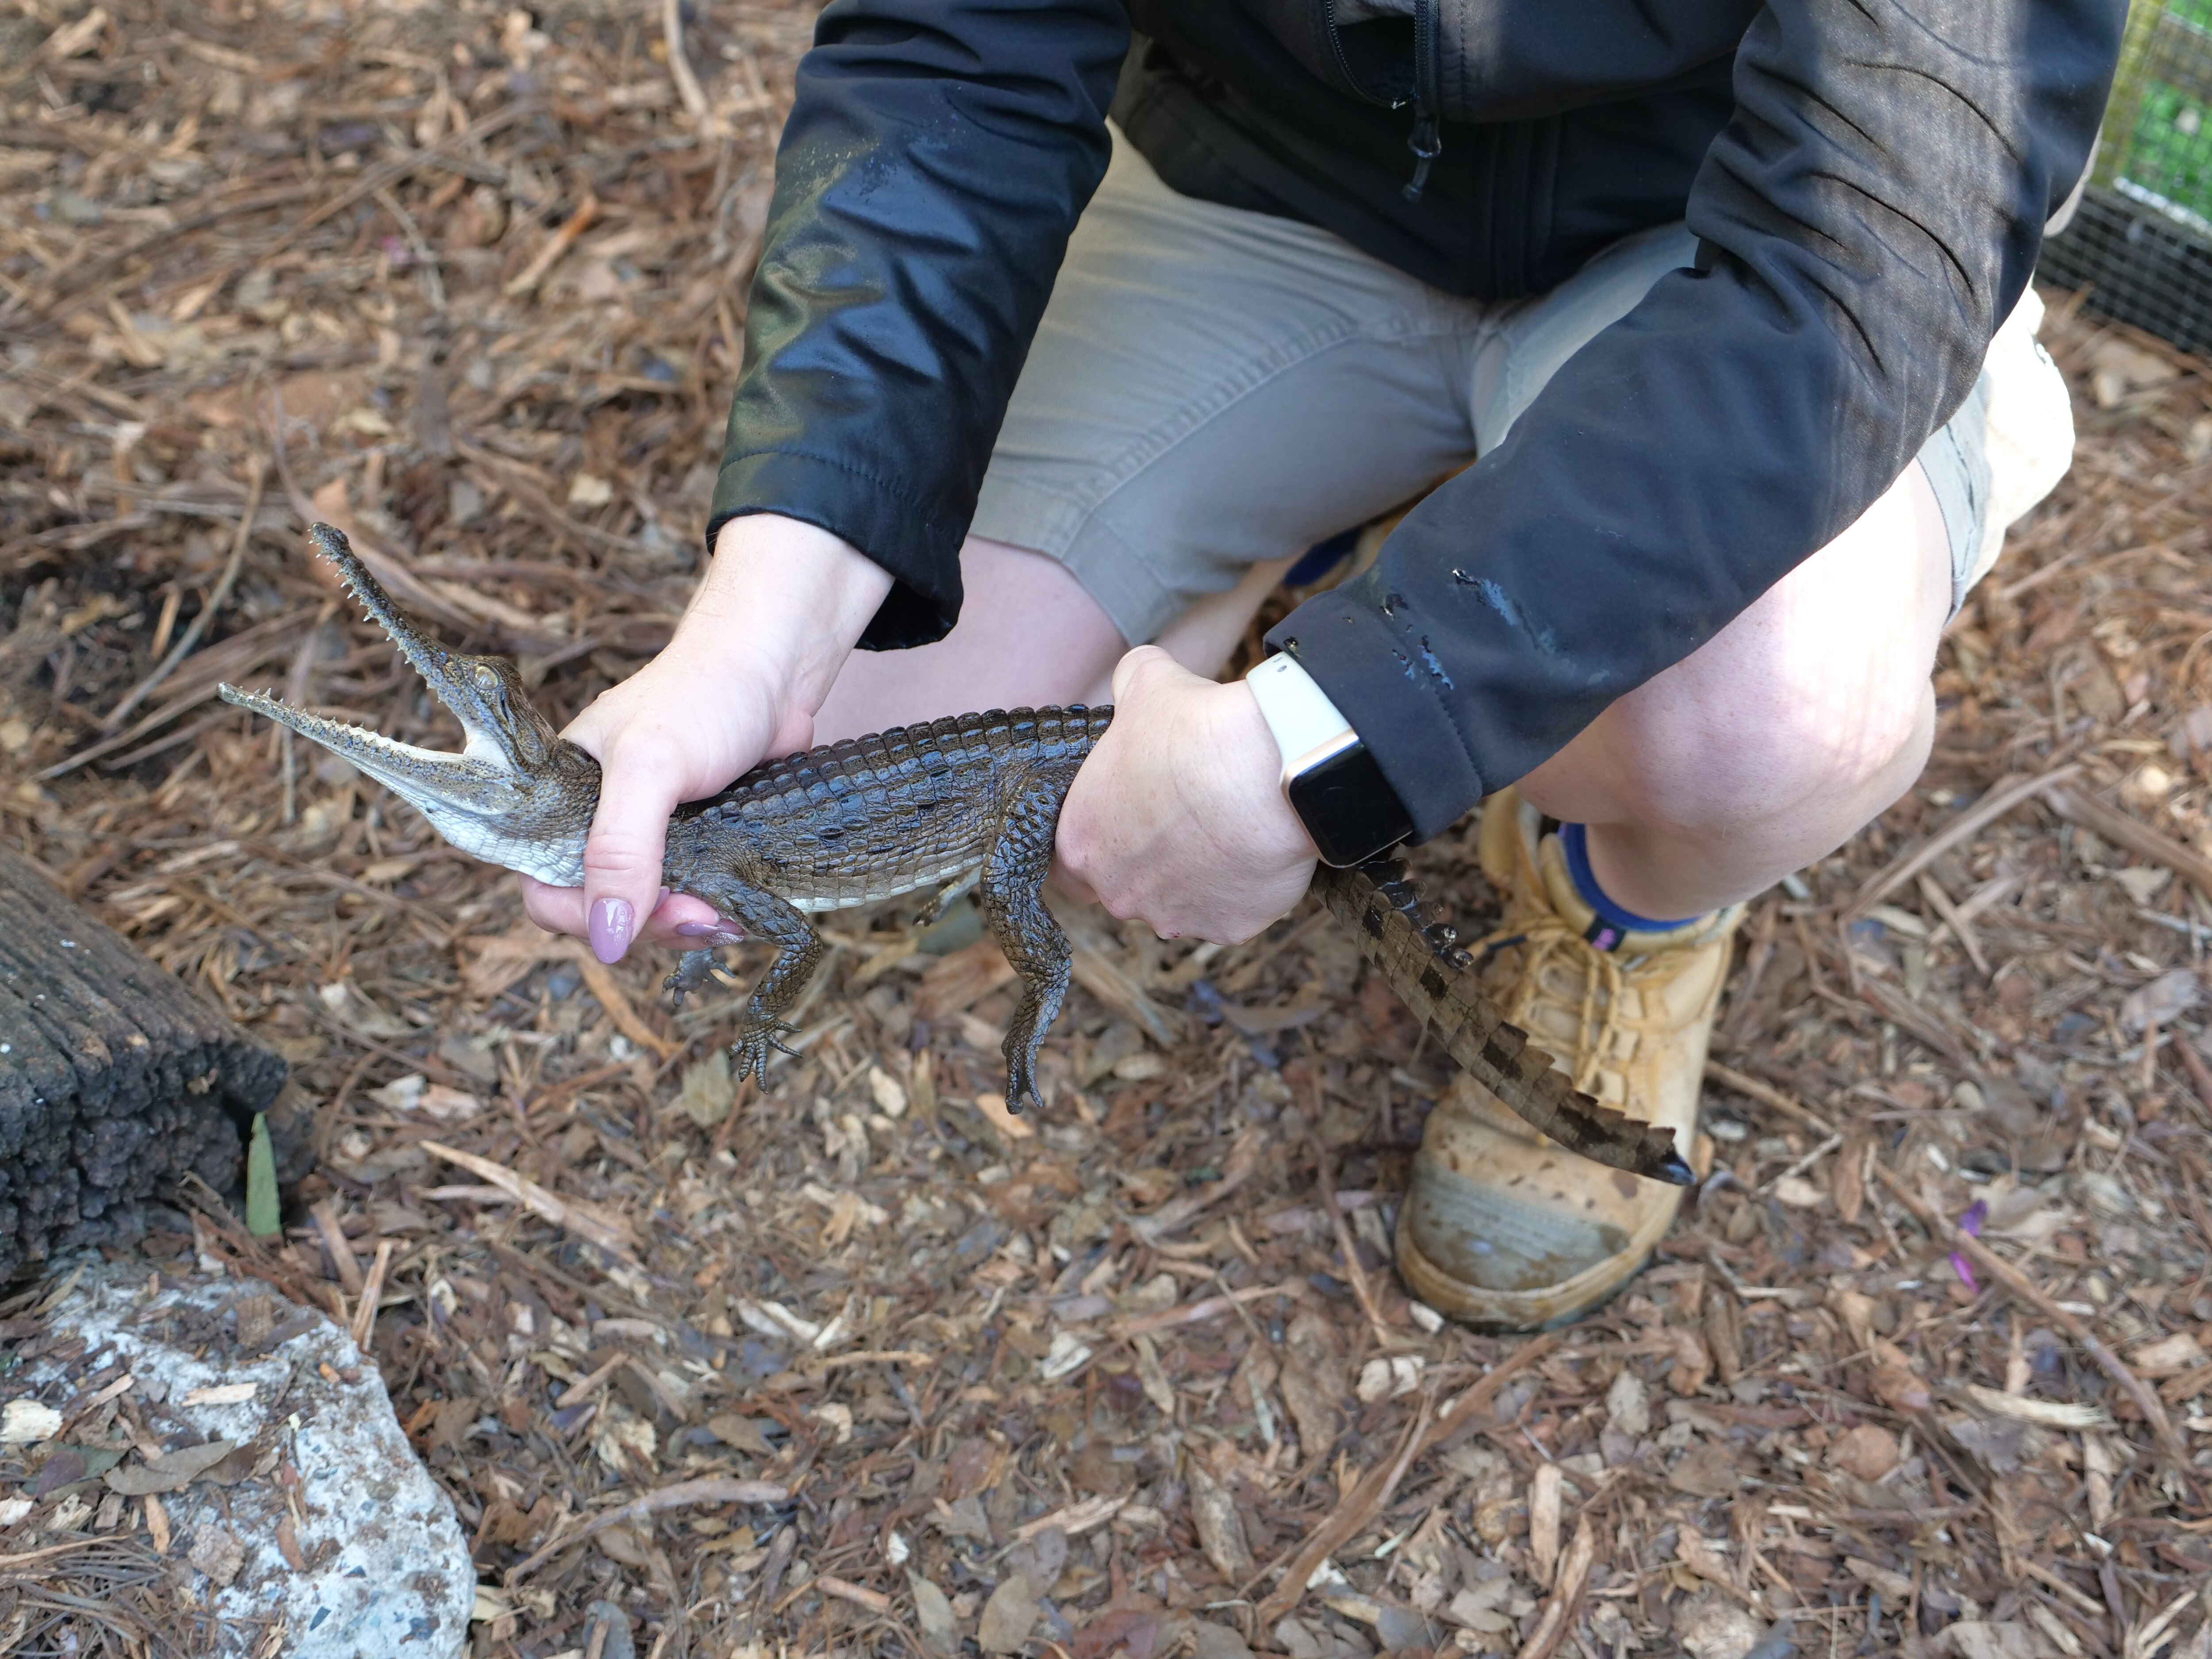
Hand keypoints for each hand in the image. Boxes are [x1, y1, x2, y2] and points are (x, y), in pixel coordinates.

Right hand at [520, 514, 891, 960]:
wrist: (777, 668)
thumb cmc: (704, 695)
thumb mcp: (649, 767)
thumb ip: (619, 849)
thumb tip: (608, 937)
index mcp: (562, 798)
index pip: (543, 886)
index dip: (583, 916)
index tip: (638, 917)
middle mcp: (601, 822)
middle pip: (601, 912)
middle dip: (649, 926)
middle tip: (701, 915)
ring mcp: (654, 836)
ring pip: (651, 914)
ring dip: (687, 926)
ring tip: (726, 914)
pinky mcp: (701, 843)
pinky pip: (693, 899)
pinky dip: (713, 911)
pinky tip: (739, 907)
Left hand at [1056, 646, 1317, 943]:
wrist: (1266, 770)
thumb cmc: (1194, 730)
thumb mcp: (1146, 684)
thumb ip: (1128, 684)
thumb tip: (1135, 676)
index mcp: (1081, 843)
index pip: (1068, 868)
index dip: (1098, 842)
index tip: (1126, 822)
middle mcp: (1118, 893)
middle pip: (1127, 886)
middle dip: (1152, 860)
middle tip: (1187, 818)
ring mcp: (1174, 917)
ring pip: (1181, 902)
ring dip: (1199, 875)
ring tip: (1229, 827)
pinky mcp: (1228, 929)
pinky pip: (1232, 912)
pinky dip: (1244, 887)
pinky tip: (1257, 847)